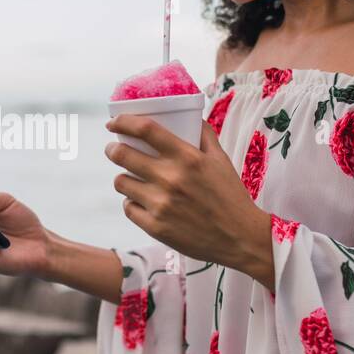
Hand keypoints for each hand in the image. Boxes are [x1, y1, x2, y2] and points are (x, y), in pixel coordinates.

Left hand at [103, 115, 268, 277]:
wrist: (240, 238)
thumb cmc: (231, 196)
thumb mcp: (221, 160)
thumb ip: (204, 135)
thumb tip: (190, 115)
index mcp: (188, 158)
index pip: (146, 129)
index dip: (123, 121)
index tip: (113, 122)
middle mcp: (171, 179)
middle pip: (122, 154)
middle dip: (113, 149)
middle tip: (114, 149)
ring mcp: (161, 204)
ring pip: (121, 182)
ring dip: (123, 178)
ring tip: (132, 179)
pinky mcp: (155, 227)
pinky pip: (128, 208)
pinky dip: (132, 203)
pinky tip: (142, 201)